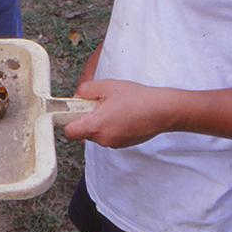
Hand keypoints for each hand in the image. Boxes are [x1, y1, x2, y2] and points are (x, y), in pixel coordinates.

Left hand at [62, 78, 179, 147]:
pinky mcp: (124, 144)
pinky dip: (112, 127)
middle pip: (84, 132)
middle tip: (99, 103)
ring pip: (97, 133)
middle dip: (87, 118)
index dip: (68, 121)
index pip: (70, 132)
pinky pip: (109, 136)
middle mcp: (103, 139)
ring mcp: (114, 144)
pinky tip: (124, 114)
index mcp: (96, 125)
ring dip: (100, 122)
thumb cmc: (136, 98)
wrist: (162, 110)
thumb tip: (77, 96)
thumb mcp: (107, 86)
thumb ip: (86, 90)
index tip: (73, 111)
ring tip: (115, 107)